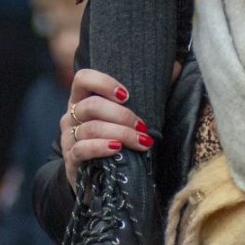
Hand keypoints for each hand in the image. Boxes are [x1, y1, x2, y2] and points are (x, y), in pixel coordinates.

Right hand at [61, 69, 152, 185]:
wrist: (98, 177)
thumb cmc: (116, 138)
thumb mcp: (126, 115)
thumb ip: (147, 91)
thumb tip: (176, 67)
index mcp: (82, 99)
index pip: (83, 79)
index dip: (103, 83)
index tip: (126, 95)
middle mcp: (71, 116)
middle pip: (91, 106)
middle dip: (122, 115)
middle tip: (143, 126)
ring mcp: (68, 138)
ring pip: (91, 129)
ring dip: (120, 133)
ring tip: (142, 141)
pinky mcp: (71, 160)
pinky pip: (82, 149)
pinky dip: (101, 147)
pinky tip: (117, 149)